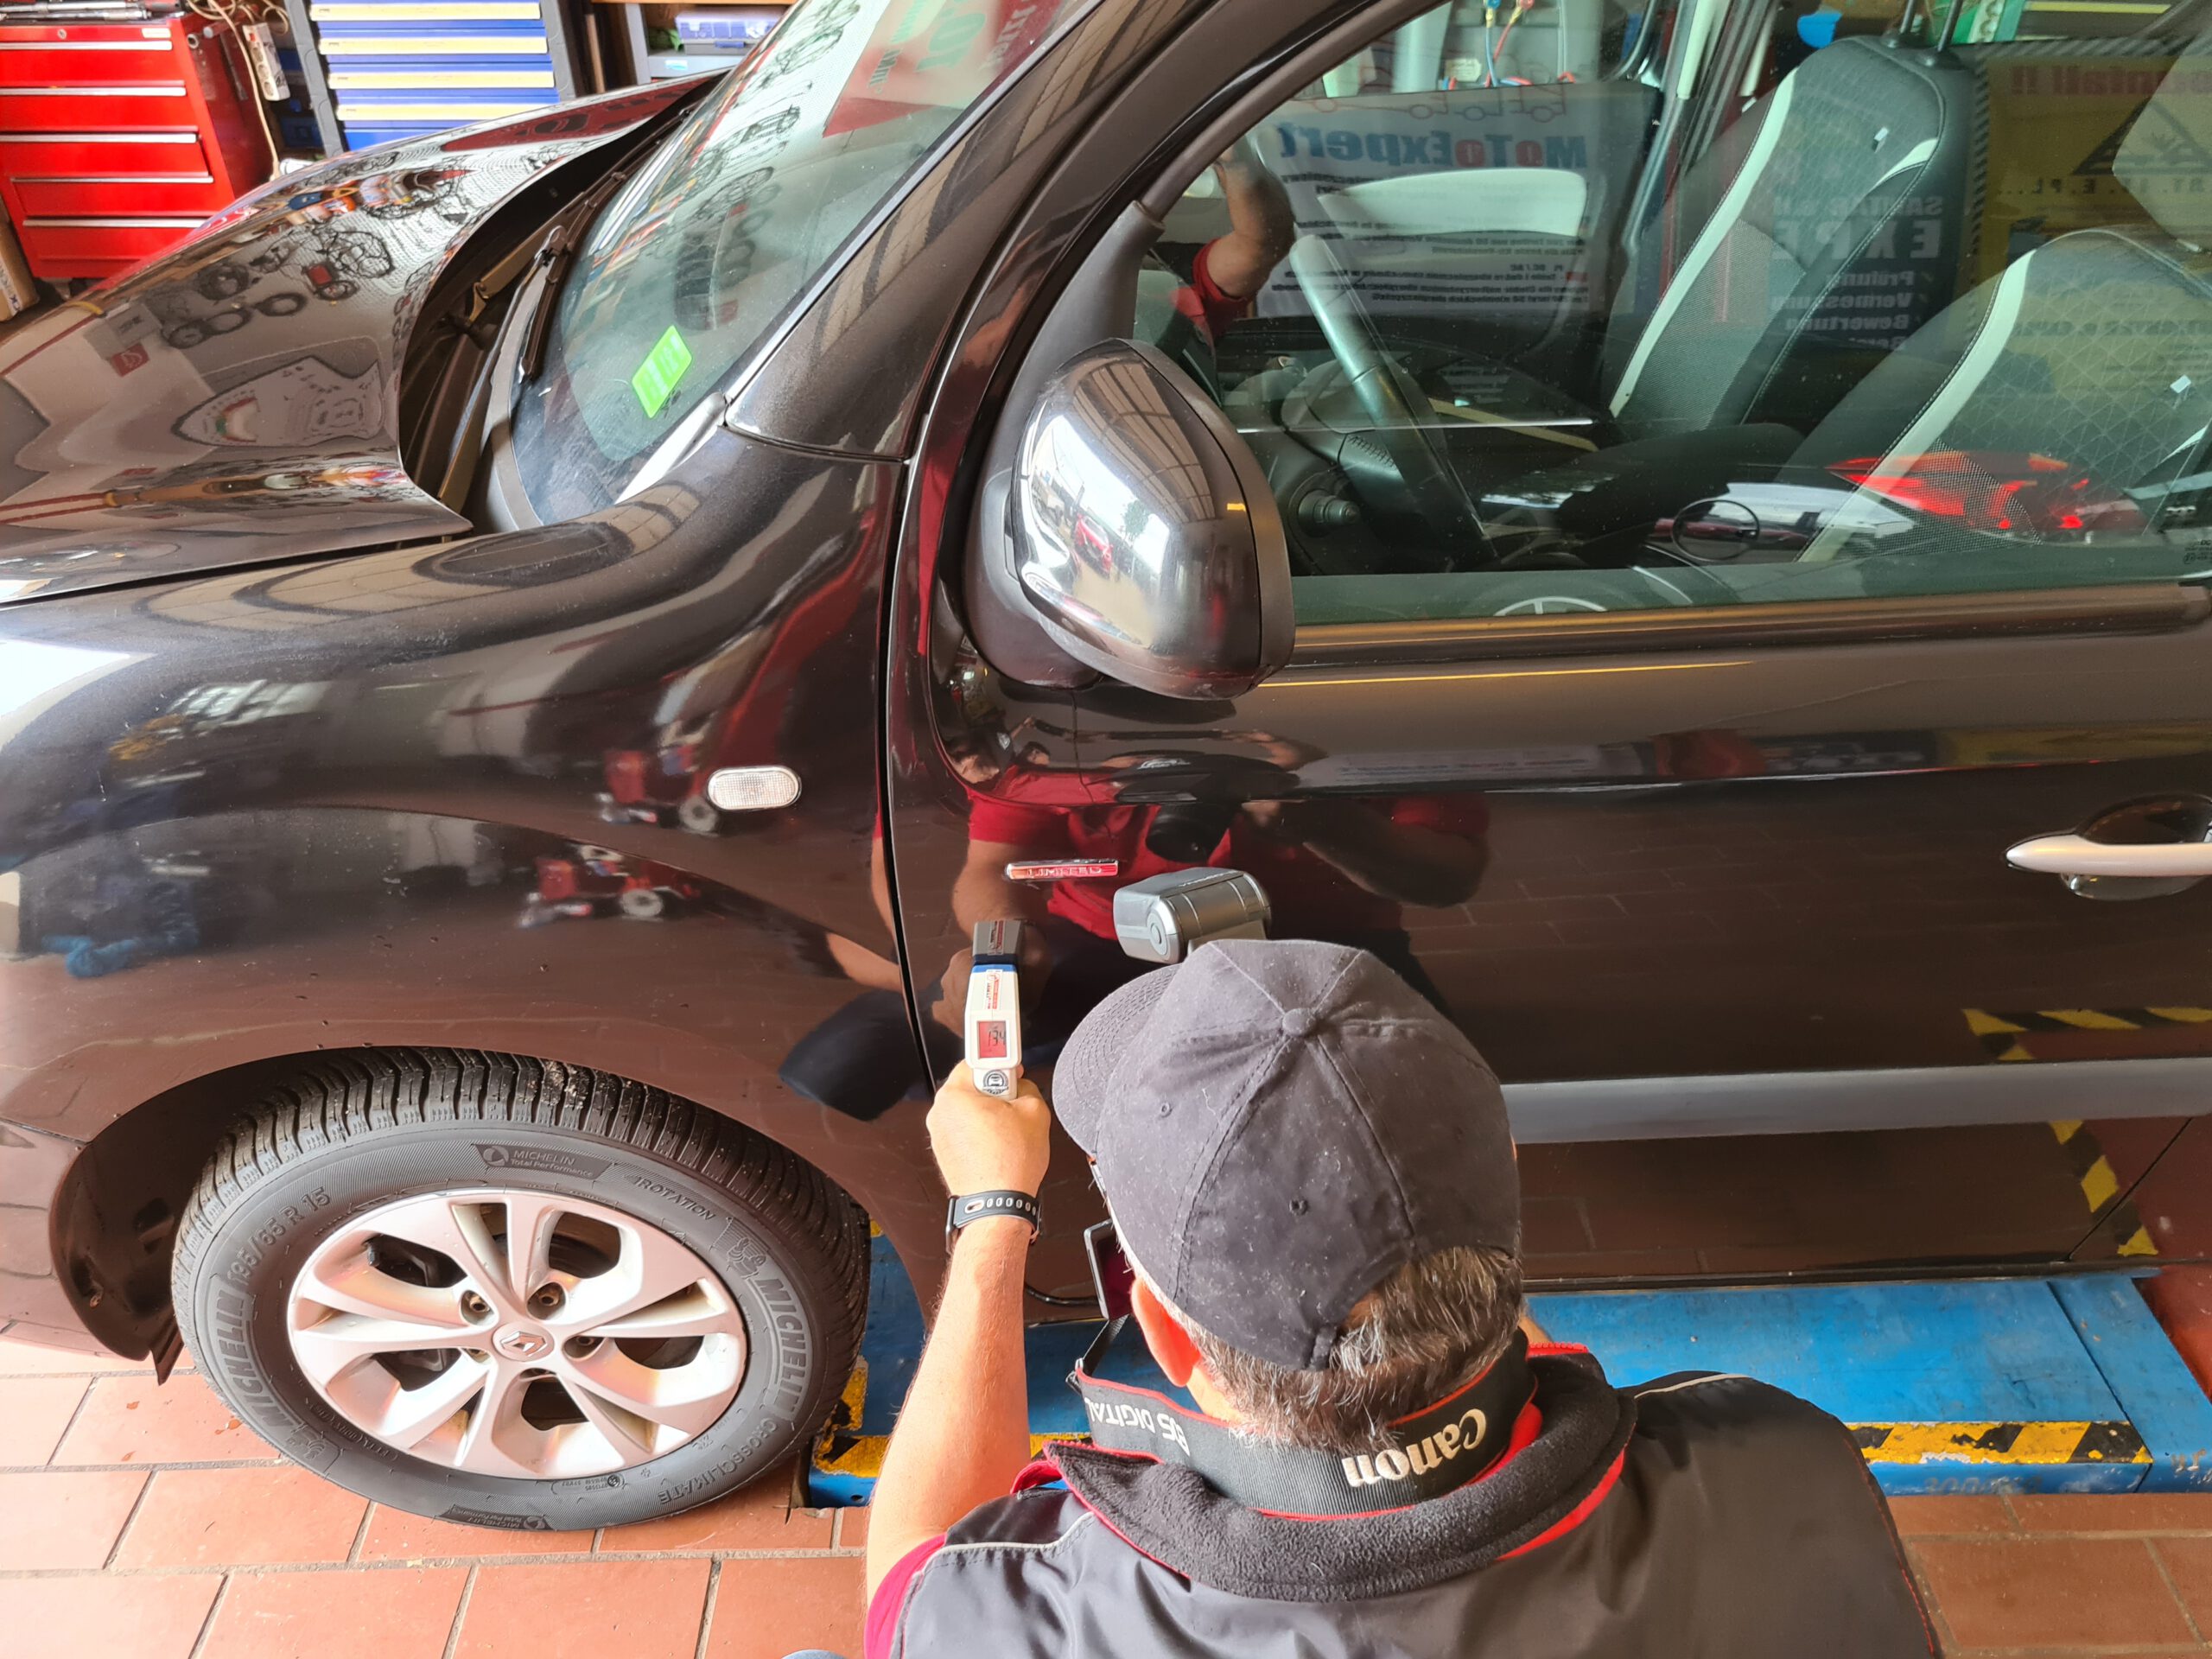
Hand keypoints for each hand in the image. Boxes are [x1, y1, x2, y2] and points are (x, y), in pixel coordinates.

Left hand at [928, 1062, 1051, 1198]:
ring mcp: (939, 1133)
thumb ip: (1027, 1086)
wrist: (996, 1204)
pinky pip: (964, 1129)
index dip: (1000, 1059)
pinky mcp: (944, 1151)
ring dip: (987, 1111)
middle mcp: (940, 1111)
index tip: (1008, 1058)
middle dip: (995, 1089)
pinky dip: (979, 1131)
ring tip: (1009, 1129)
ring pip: (968, 1108)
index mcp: (955, 1094)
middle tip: (1015, 1102)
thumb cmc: (1009, 1163)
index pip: (977, 1058)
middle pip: (971, 1084)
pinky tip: (999, 1144)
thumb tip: (1021, 1086)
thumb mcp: (1035, 1110)